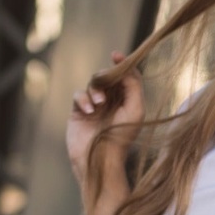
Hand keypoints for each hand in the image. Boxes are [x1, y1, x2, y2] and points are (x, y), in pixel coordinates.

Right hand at [67, 51, 144, 187]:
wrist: (101, 159)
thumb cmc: (122, 136)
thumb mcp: (135, 110)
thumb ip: (134, 86)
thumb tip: (126, 67)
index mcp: (127, 100)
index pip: (125, 76)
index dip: (122, 64)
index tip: (116, 55)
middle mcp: (112, 101)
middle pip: (107, 77)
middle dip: (106, 78)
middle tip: (108, 85)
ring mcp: (94, 106)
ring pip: (92, 84)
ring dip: (95, 90)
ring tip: (99, 104)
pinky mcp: (79, 112)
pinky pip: (78, 95)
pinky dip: (83, 99)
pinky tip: (89, 110)